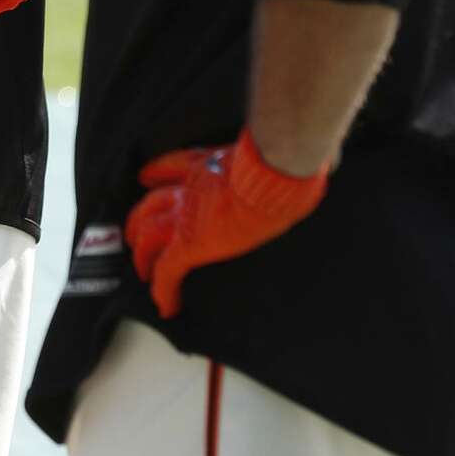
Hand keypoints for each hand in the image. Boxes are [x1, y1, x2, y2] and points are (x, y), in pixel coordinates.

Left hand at [125, 129, 327, 317]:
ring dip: (142, 252)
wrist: (273, 173)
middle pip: (152, 200)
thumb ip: (280, 153)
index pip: (176, 164)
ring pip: (148, 233)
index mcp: (211, 164)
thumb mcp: (274, 151)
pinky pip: (167, 270)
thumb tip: (320, 153)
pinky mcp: (190, 244)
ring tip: (141, 268)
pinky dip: (163, 288)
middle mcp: (192, 187)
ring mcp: (188, 215)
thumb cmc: (282, 159)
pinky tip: (164, 304)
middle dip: (139, 215)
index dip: (157, 171)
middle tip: (134, 228)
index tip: (147, 176)